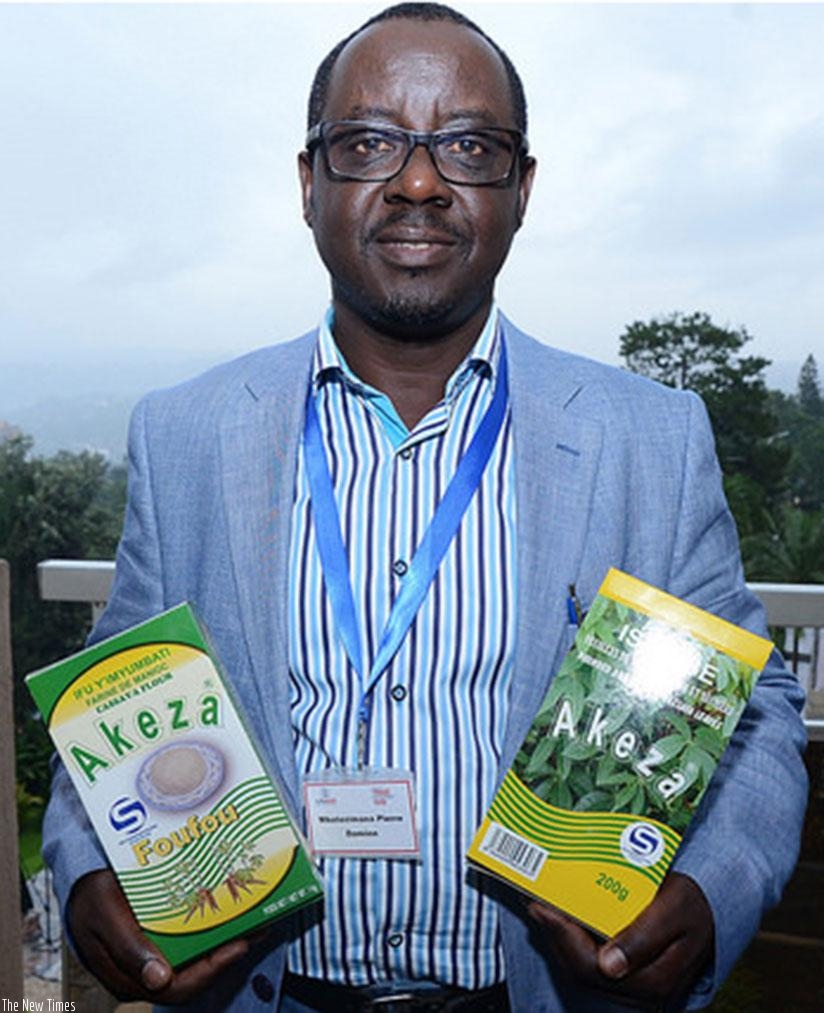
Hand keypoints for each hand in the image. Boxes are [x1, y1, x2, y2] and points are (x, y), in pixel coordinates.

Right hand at [67, 869, 252, 1003]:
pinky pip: (195, 939)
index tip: (238, 945)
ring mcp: (157, 955)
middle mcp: (148, 971)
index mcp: (129, 976)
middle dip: (228, 954)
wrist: (82, 881)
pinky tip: (236, 910)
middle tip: (257, 928)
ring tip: (258, 918)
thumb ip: (128, 946)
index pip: (177, 988)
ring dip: (228, 940)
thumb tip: (159, 979)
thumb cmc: (90, 897)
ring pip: (199, 957)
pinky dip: (217, 927)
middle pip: (196, 974)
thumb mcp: (103, 916)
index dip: (211, 971)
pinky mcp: (164, 938)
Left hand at [527, 871, 713, 1009]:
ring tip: (542, 907)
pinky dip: (569, 940)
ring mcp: (629, 985)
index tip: (543, 907)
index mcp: (652, 979)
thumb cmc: (692, 905)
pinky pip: (587, 963)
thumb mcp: (675, 911)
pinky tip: (560, 918)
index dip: (562, 937)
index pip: (592, 967)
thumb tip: (609, 966)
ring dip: (557, 938)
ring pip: (579, 969)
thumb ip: (644, 938)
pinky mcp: (622, 974)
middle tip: (535, 903)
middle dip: (553, 935)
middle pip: (580, 970)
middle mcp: (638, 990)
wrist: (707, 910)